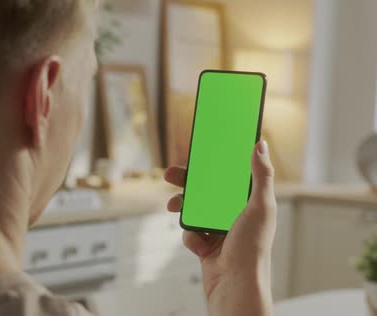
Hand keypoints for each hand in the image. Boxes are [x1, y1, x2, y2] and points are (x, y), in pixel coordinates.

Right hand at [165, 141, 275, 315]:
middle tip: (169, 174)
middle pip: (205, 190)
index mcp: (248, 202)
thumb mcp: (261, 207)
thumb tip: (260, 145)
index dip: (213, 164)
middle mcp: (233, 214)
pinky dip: (191, 237)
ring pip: (193, 209)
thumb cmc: (253, 248)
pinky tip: (200, 246)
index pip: (228, 176)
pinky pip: (190, 232)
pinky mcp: (205, 244)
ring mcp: (217, 229)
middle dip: (186, 183)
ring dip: (182, 207)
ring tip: (173, 206)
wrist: (235, 285)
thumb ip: (262, 175)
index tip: (197, 153)